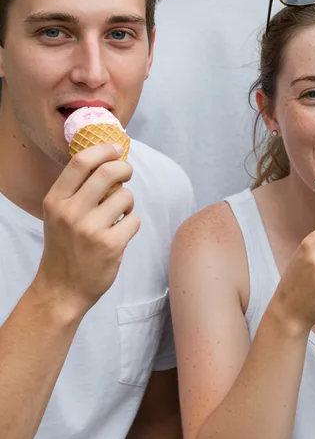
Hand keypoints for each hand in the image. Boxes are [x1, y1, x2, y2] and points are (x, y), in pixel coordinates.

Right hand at [35, 143, 137, 316]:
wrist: (61, 290)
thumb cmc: (65, 245)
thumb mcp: (58, 214)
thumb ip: (78, 188)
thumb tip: (109, 157)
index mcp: (55, 201)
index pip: (81, 161)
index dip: (104, 150)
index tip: (116, 149)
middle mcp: (70, 213)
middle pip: (109, 171)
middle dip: (125, 168)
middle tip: (126, 173)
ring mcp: (90, 229)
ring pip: (126, 196)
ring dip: (128, 203)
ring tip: (117, 215)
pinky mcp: (110, 244)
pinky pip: (134, 219)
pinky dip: (131, 224)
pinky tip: (118, 234)